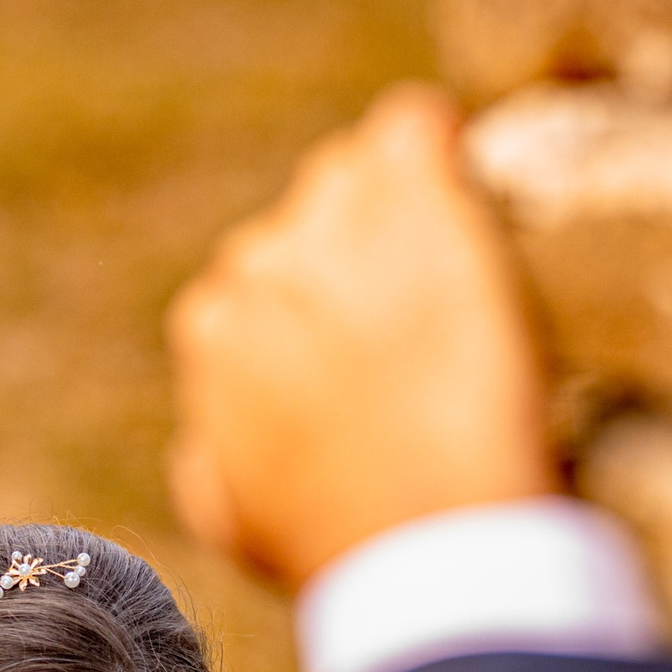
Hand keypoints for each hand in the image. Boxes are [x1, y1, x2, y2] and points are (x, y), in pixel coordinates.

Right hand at [165, 83, 556, 590]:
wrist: (426, 537)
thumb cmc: (332, 543)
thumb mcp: (230, 512)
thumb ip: (205, 454)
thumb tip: (206, 424)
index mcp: (212, 330)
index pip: (261, 279)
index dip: (323, 311)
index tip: (375, 353)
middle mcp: (258, 265)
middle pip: (309, 221)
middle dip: (359, 258)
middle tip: (423, 324)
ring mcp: (334, 225)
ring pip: (360, 172)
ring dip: (400, 207)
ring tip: (450, 274)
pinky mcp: (415, 197)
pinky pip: (417, 128)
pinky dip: (440, 146)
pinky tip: (465, 181)